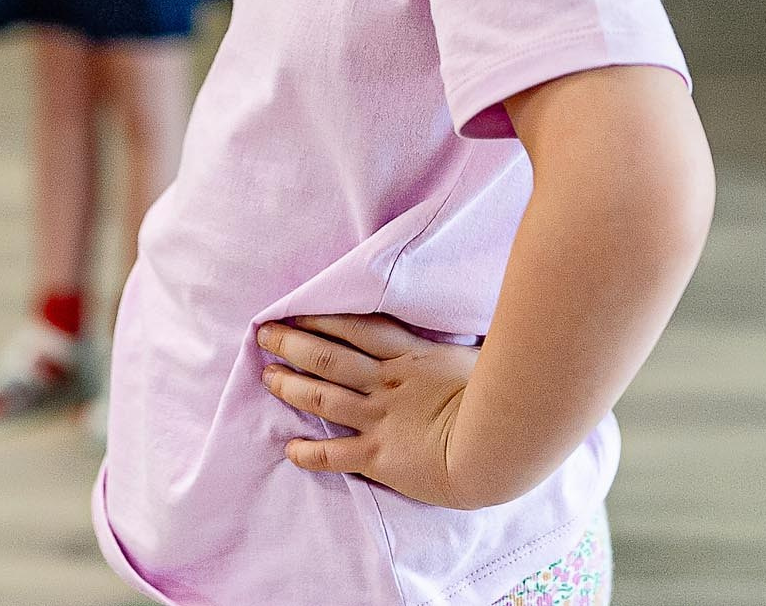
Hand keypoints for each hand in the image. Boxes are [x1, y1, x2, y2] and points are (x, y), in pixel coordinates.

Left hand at [258, 313, 488, 508]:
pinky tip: (289, 449)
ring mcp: (379, 418)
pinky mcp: (378, 455)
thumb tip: (456, 332)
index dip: (323, 317)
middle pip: (329, 356)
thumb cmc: (500, 397)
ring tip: (267, 376)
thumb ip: (454, 347)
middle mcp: (386, 382)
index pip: (357, 328)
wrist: (495, 445)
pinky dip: (309, 452)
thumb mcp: (476, 358)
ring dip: (291, 385)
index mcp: (410, 356)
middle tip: (265, 334)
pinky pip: (334, 454)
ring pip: (323, 397)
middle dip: (293, 343)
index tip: (296, 310)